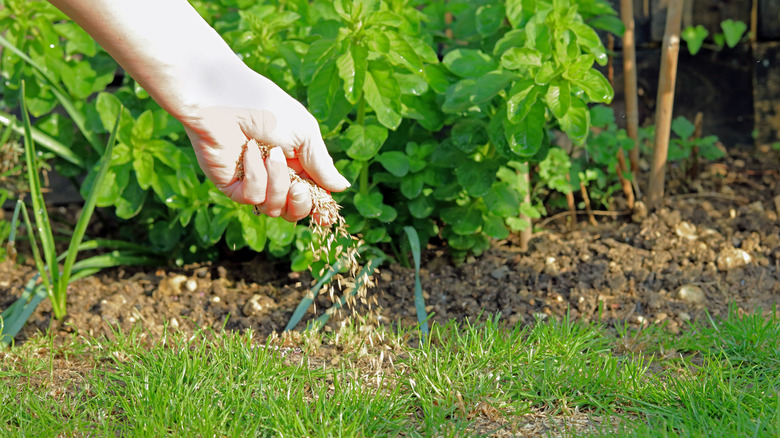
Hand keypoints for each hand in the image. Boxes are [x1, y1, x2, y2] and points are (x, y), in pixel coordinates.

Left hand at [181, 65, 349, 222]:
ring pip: (275, 208)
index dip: (320, 208)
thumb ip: (322, 164)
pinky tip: (249, 152)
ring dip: (278, 183)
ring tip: (272, 154)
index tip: (327, 216)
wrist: (224, 98)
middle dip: (301, 203)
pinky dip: (256, 175)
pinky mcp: (231, 185)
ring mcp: (252, 182)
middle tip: (299, 188)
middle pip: (295, 210)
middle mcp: (275, 176)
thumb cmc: (266, 106)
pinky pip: (252, 197)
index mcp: (297, 163)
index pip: (312, 195)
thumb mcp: (304, 134)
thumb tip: (343, 188)